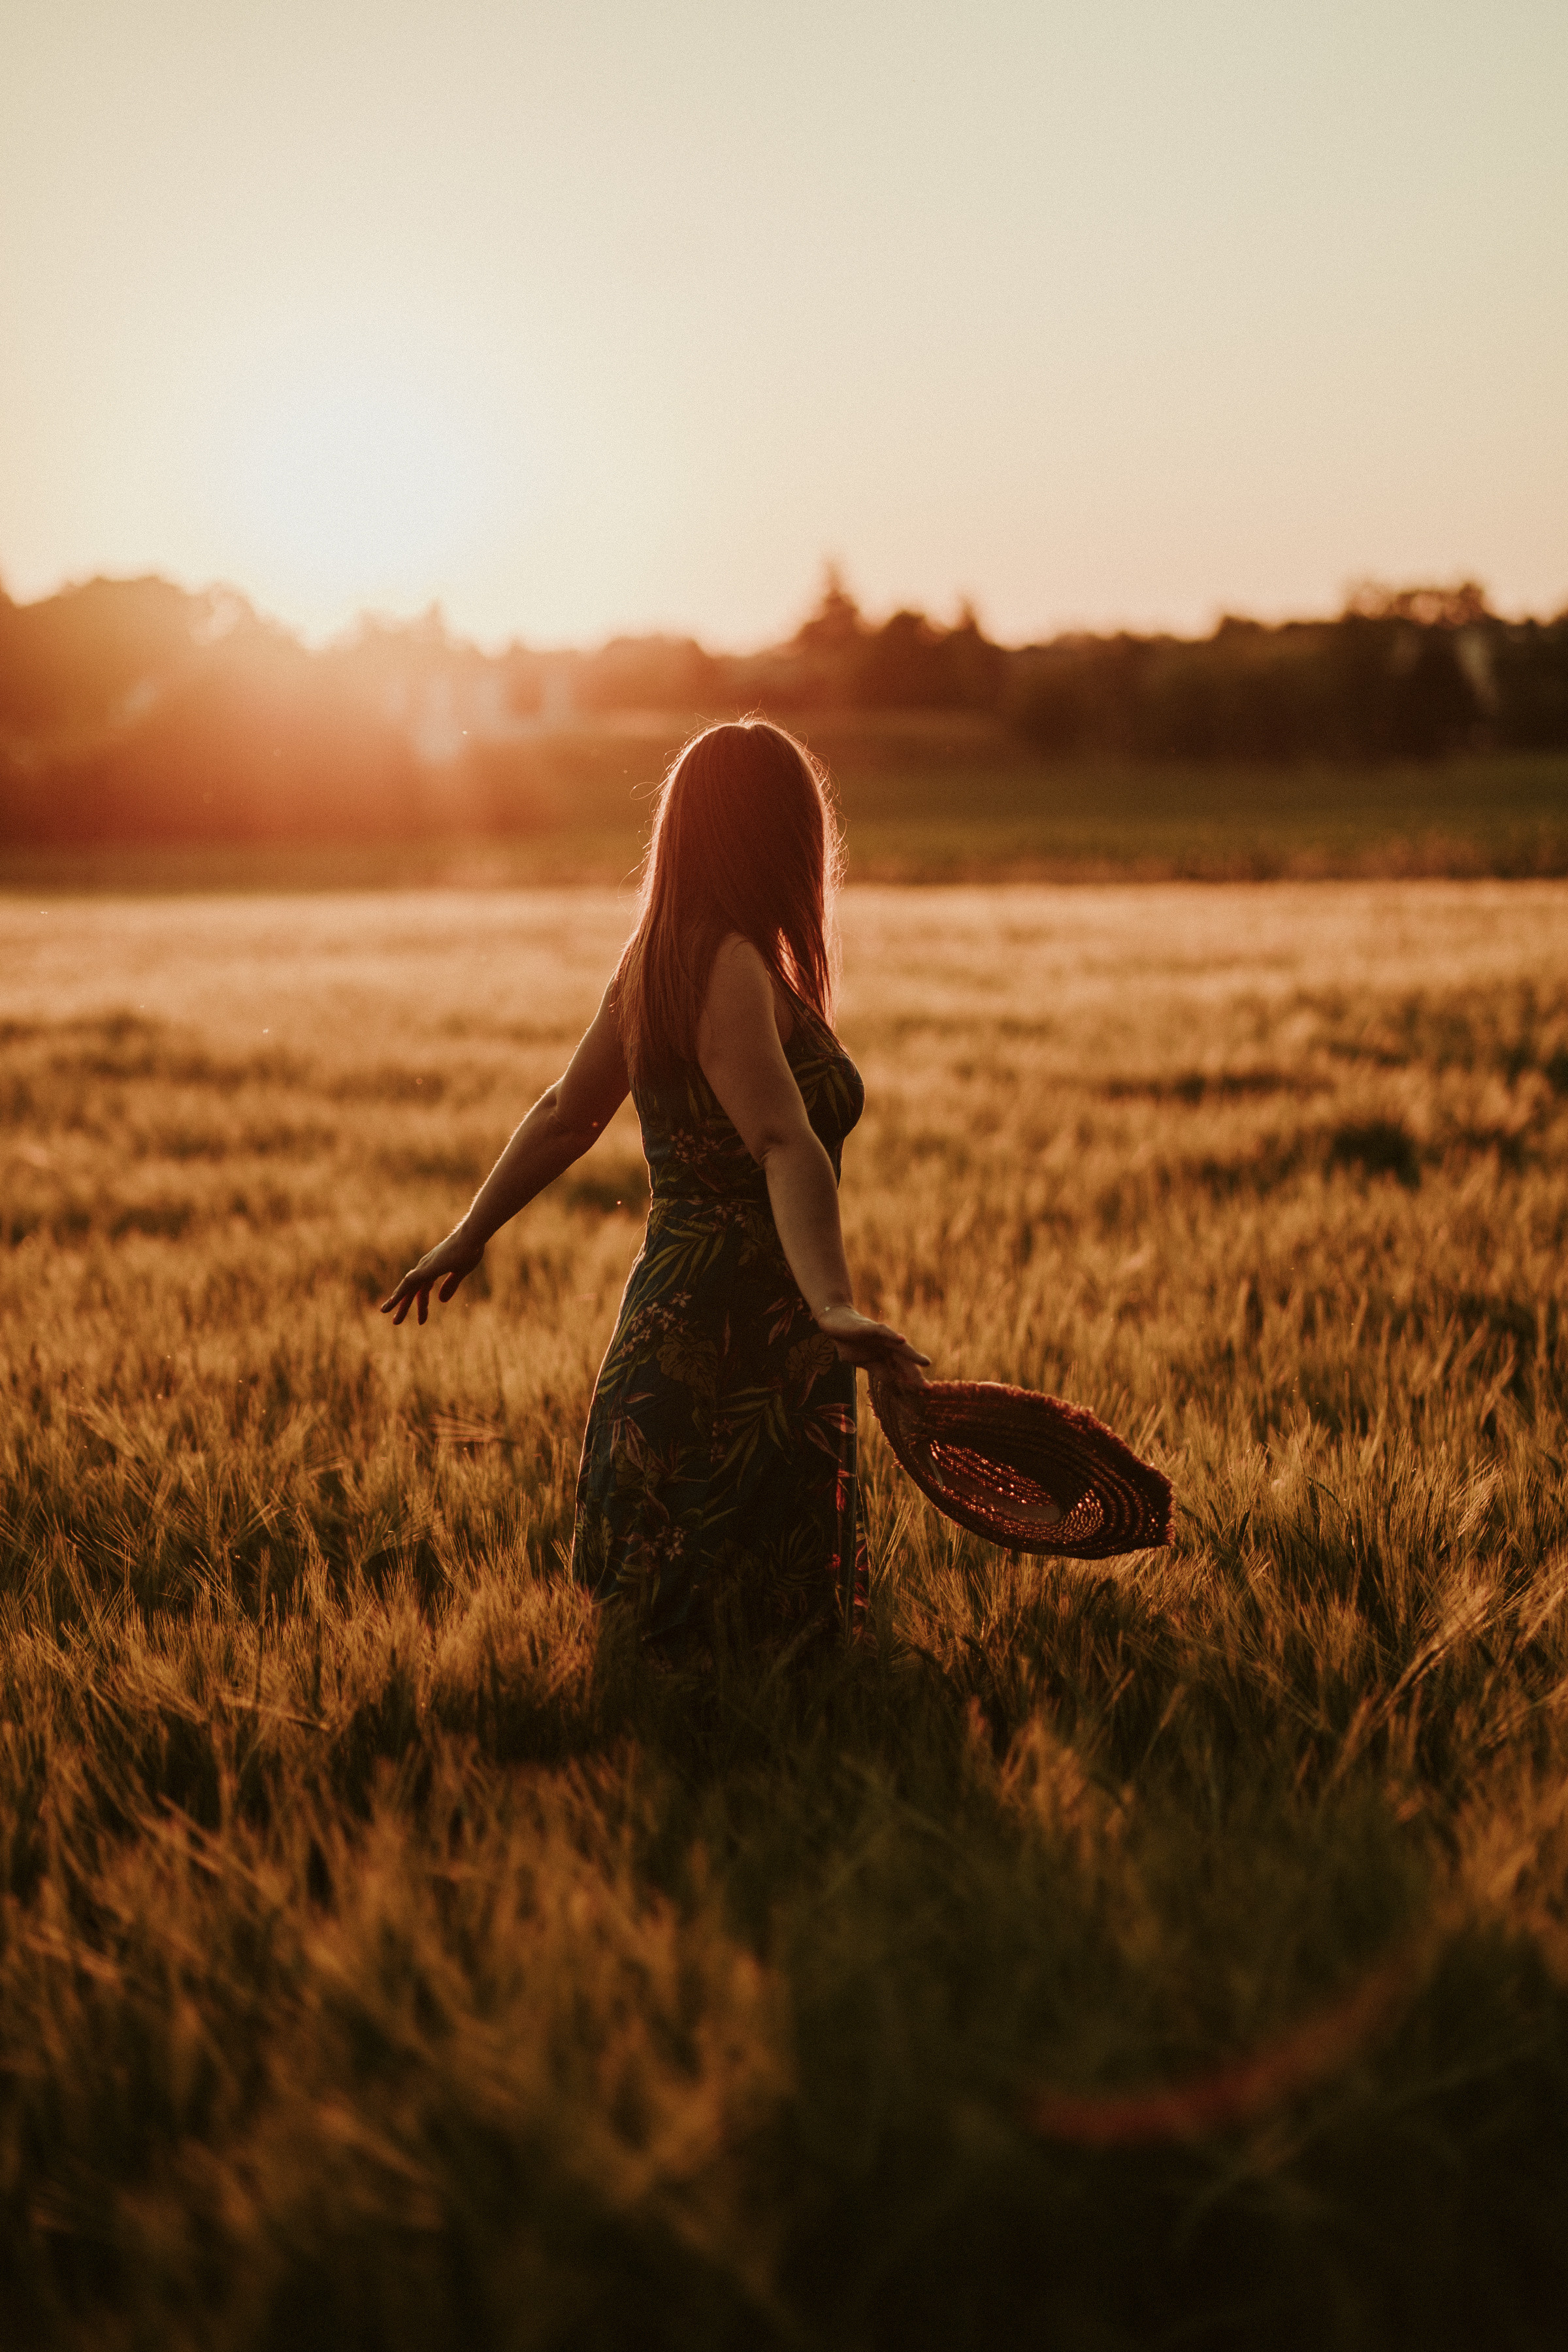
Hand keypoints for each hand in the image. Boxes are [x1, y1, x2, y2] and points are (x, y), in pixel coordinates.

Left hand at [380, 1223, 485, 1326]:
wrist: (472, 1238)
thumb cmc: (470, 1250)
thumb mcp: (461, 1272)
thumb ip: (451, 1285)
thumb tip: (441, 1301)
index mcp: (434, 1268)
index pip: (423, 1289)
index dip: (422, 1304)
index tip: (421, 1320)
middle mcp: (425, 1267)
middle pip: (411, 1290)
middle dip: (404, 1306)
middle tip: (395, 1322)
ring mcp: (425, 1267)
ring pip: (407, 1288)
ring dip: (398, 1303)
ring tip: (392, 1319)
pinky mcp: (426, 1269)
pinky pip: (408, 1283)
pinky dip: (399, 1293)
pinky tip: (392, 1303)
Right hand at [814, 1303, 929, 1388]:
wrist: (834, 1324)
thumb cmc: (850, 1343)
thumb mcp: (865, 1363)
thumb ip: (881, 1373)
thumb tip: (895, 1391)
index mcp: (887, 1357)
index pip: (902, 1372)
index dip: (912, 1383)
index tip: (923, 1396)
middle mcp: (888, 1347)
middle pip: (906, 1362)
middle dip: (916, 1375)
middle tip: (928, 1389)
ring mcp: (881, 1337)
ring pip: (900, 1347)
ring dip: (913, 1354)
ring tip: (926, 1363)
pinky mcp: (870, 1328)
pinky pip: (883, 1331)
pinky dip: (893, 1335)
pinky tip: (902, 1340)